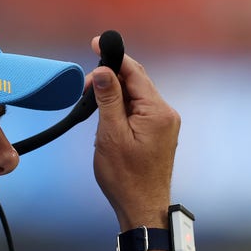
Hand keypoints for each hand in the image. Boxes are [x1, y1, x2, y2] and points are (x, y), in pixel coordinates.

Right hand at [89, 35, 179, 230]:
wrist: (142, 208)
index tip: (96, 43)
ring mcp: (164, 124)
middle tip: (85, 86)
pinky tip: (106, 116)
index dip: (114, 56)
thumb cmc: (126, 177)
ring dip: (114, 94)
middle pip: (136, 81)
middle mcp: (166, 113)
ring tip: (92, 104)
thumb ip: (108, 99)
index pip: (135, 71)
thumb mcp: (111, 135)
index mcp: (157, 110)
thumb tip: (103, 71)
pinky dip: (121, 107)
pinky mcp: (158, 134)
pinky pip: (138, 110)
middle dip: (110, 77)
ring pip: (136, 96)